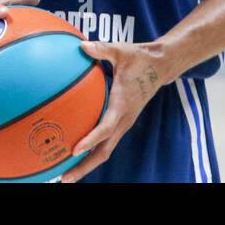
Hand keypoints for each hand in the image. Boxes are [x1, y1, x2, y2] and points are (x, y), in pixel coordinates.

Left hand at [60, 40, 167, 182]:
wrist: (160, 66)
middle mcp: (124, 120)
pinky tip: (74, 153)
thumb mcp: (121, 51)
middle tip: (64, 178)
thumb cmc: (139, 58)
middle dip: (84, 166)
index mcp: (122, 105)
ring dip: (86, 164)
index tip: (74, 150)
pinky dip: (91, 152)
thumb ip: (102, 49)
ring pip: (104, 151)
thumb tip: (81, 46)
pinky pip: (105, 142)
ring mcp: (123, 124)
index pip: (105, 127)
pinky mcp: (121, 122)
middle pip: (104, 151)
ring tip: (65, 175)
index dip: (90, 140)